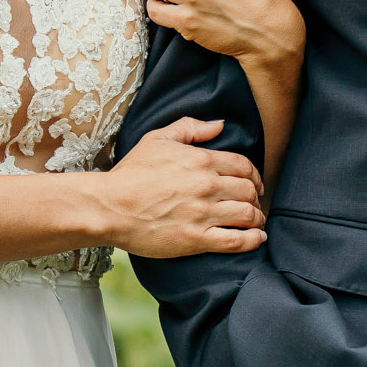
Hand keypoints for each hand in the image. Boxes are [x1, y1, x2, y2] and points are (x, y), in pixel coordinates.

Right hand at [95, 116, 265, 257]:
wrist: (109, 206)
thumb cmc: (130, 173)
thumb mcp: (157, 139)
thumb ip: (190, 128)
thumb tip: (220, 125)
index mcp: (201, 160)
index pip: (243, 166)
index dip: (255, 175)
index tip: (255, 184)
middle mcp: (207, 186)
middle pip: (249, 191)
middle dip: (256, 198)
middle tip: (254, 204)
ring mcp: (203, 213)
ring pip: (247, 215)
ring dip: (257, 219)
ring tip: (256, 222)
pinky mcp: (196, 239)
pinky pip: (236, 241)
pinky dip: (252, 240)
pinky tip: (257, 239)